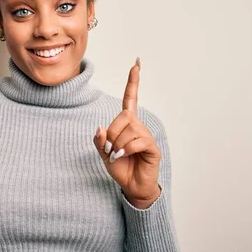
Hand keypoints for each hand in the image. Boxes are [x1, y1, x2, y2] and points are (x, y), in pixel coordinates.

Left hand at [93, 58, 161, 208]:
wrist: (132, 187)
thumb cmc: (120, 168)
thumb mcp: (103, 153)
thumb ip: (99, 141)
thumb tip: (100, 128)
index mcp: (127, 124)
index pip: (130, 99)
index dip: (133, 82)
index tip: (136, 64)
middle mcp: (138, 126)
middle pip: (123, 116)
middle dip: (112, 133)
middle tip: (110, 149)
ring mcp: (146, 136)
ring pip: (129, 130)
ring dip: (118, 144)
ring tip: (118, 155)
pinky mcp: (152, 147)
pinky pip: (137, 141)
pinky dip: (126, 150)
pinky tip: (124, 157)